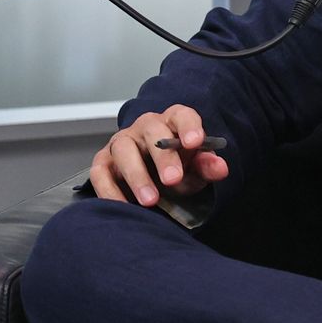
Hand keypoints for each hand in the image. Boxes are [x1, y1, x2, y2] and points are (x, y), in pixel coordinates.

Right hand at [88, 105, 228, 207]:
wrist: (152, 183)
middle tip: (173, 180)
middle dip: (163, 156)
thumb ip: (206, 167)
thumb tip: (221, 168)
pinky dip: (109, 190)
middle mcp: (145, 128)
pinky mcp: (103, 162)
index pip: (182, 115)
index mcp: (172, 123)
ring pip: (123, 149)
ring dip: (136, 175)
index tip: (195, 142)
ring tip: (150, 201)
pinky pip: (100, 172)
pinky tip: (123, 207)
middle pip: (152, 131)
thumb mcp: (195, 171)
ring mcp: (122, 143)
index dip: (188, 126)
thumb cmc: (176, 171)